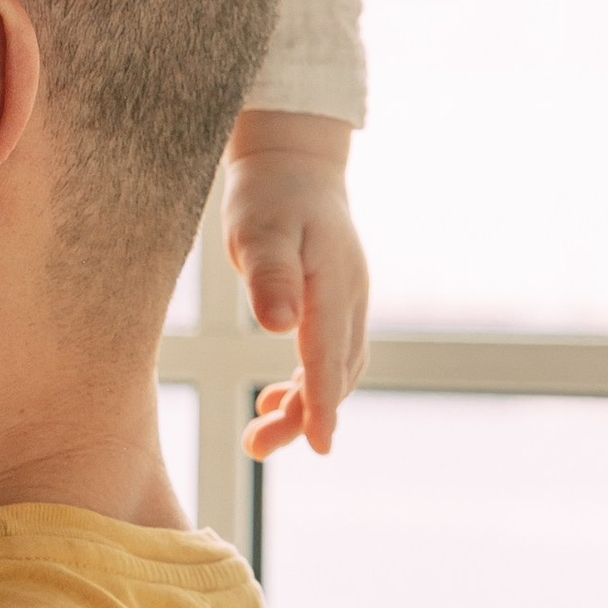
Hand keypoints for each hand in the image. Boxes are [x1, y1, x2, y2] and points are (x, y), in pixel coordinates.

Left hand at [228, 114, 368, 456]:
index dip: (322, 402)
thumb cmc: (270, 194)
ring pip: (336, 370)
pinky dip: (308, 385)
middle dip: (303, 416)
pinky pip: (330, 356)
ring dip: (305, 406)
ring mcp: (348, 302)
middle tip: (256, 445)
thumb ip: (269, 276)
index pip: (328, 354)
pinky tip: (275, 399)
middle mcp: (351, 299)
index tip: (318, 445)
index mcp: (334, 283)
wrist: (294, 162)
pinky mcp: (336, 304)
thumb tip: (278, 328)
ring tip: (260, 435)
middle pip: (335, 372)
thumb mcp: (259, 229)